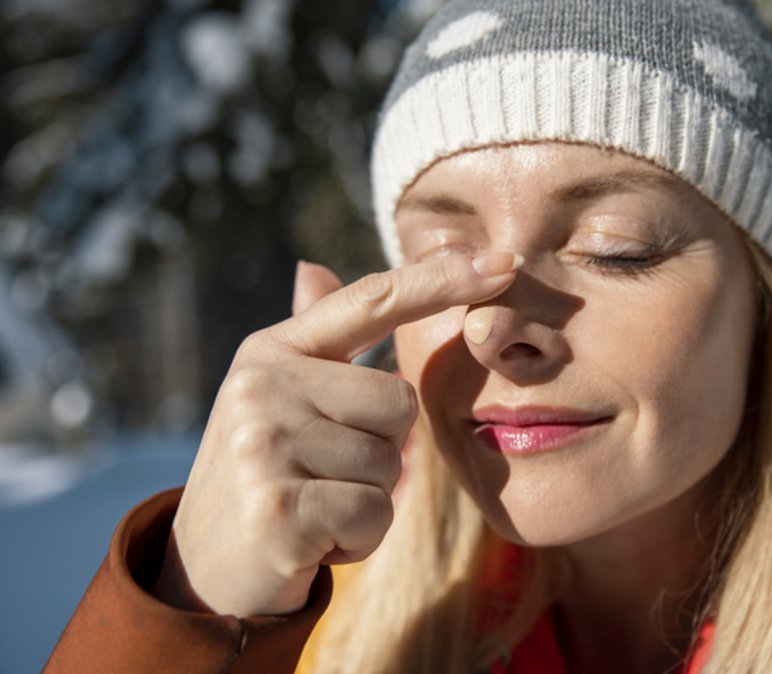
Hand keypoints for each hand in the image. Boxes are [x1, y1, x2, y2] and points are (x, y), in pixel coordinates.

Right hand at [153, 252, 520, 616]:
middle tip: (323, 476)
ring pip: (391, 465)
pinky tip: (313, 542)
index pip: (372, 300)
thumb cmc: (264, 474)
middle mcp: (264, 385)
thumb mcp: (276, 397)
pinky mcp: (279, 508)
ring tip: (314, 507)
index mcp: (274, 351)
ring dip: (368, 500)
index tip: (506, 261)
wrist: (203, 571)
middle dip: (381, 452)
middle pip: (400, 403)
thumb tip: (312, 267)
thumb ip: (311, 340)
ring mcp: (266, 444)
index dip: (442, 279)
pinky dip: (358, 539)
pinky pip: (375, 514)